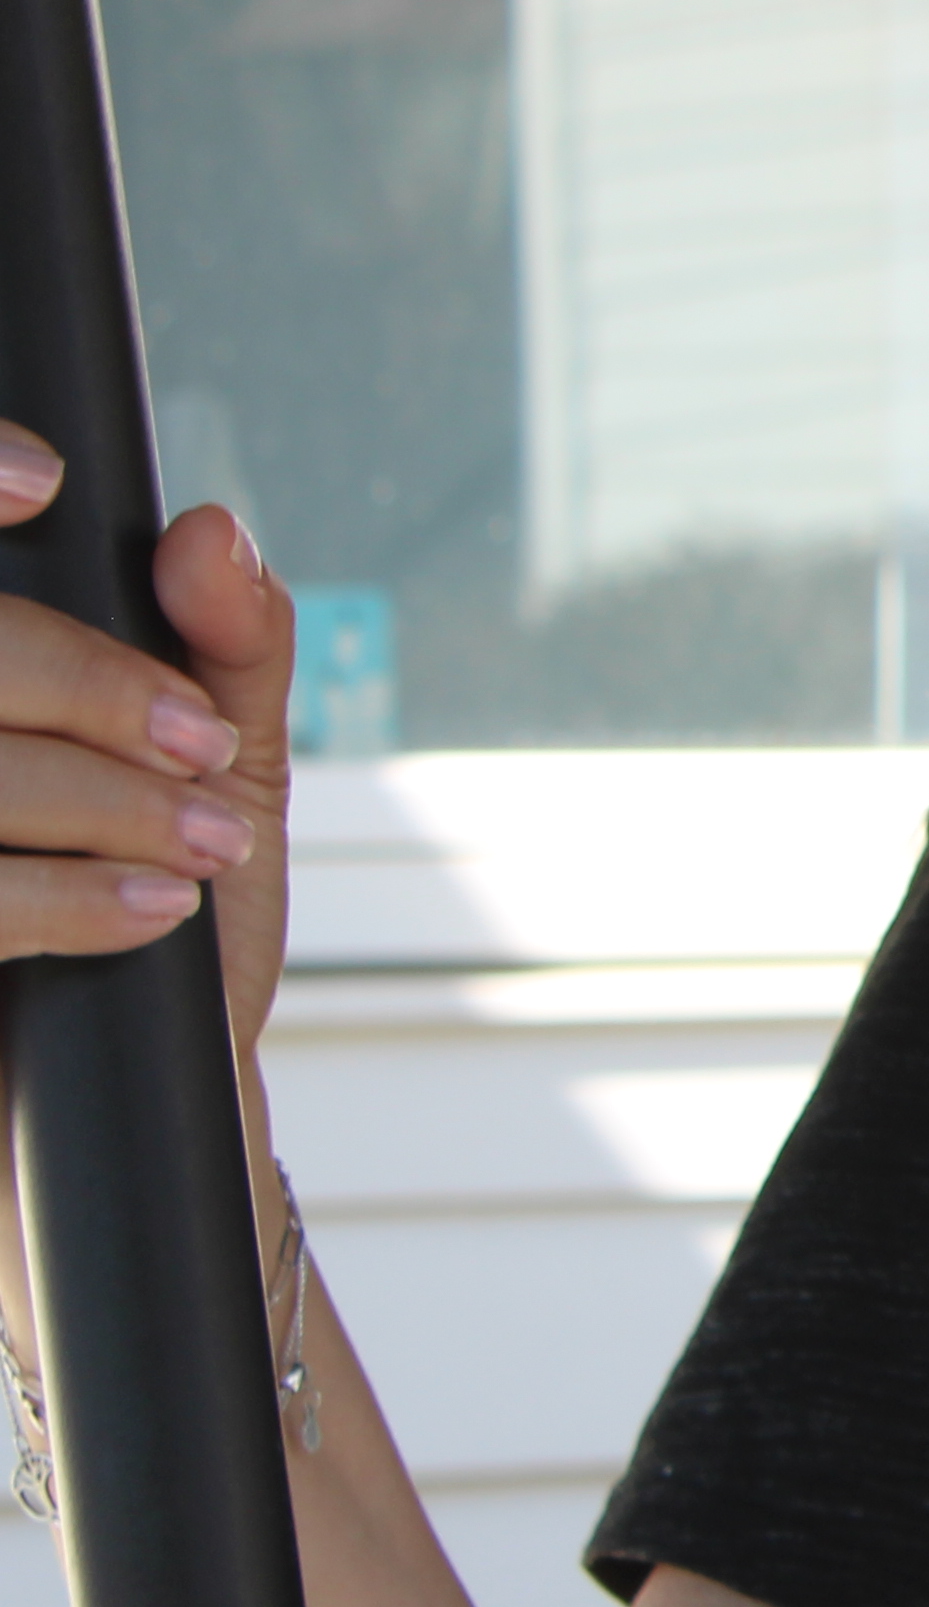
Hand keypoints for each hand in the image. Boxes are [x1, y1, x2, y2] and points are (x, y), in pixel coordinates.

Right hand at [0, 418, 298, 1037]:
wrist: (134, 1121)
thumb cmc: (176, 932)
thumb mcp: (226, 775)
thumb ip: (227, 650)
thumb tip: (203, 529)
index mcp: (1, 695)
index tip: (42, 485)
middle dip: (88, 696)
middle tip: (201, 762)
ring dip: (96, 803)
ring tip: (195, 851)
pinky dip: (60, 899)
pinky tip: (148, 915)